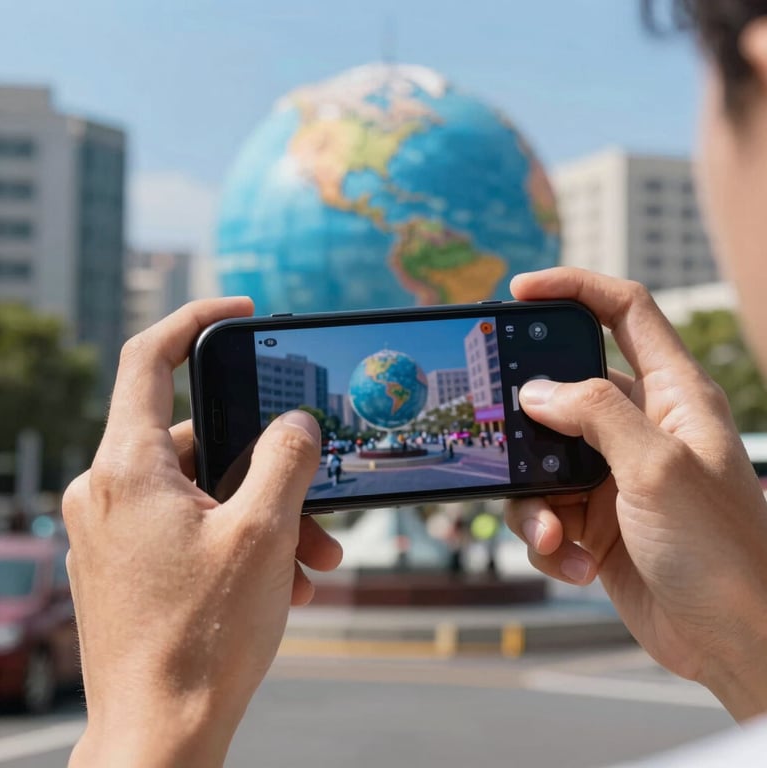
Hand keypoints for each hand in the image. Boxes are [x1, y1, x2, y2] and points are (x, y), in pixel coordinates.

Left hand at [63, 299, 341, 767]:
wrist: (158, 736)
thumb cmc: (202, 637)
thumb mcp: (264, 531)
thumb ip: (286, 459)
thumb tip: (297, 423)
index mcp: (128, 468)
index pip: (149, 359)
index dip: (195, 321)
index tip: (240, 313)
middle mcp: (109, 491)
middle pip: (203, 441)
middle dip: (271, 467)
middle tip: (321, 498)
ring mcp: (116, 529)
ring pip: (206, 490)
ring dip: (266, 514)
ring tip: (314, 558)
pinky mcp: (129, 562)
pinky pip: (192, 525)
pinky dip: (240, 539)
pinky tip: (284, 578)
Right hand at [504, 268, 766, 720]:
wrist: (735, 643)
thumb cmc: (723, 551)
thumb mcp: (658, 468)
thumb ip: (596, 414)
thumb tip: (537, 391)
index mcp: (673, 395)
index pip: (625, 312)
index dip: (574, 289)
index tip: (522, 291)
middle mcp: (641, 428)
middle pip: (565, 391)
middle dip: (528, 417)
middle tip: (499, 430)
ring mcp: (615, 475)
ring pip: (542, 459)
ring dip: (535, 498)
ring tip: (554, 533)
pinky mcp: (596, 519)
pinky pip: (546, 509)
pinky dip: (547, 535)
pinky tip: (573, 563)